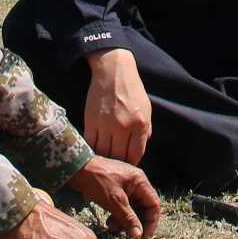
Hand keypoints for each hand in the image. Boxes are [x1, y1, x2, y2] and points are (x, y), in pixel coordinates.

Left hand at [66, 155, 162, 238]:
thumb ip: (128, 218)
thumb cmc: (97, 182)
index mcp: (140, 181)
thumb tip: (139, 235)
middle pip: (143, 207)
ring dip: (124, 220)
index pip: (154, 204)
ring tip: (112, 227)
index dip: (151, 222)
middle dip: (135, 222)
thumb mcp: (114, 202)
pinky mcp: (116, 189)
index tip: (143, 236)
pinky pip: (123, 205)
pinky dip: (118, 215)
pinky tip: (109, 221)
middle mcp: (136, 182)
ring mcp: (126, 185)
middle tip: (126, 235)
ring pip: (132, 208)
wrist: (76, 168)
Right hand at [81, 48, 151, 163]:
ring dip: (104, 159)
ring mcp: (105, 124)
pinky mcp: (91, 121)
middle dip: (117, 165)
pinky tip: (93, 151)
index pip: (135, 155)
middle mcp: (122, 127)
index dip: (131, 164)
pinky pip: (90, 143)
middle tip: (115, 167)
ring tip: (104, 162)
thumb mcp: (146, 110)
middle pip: (118, 157)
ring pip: (103, 153)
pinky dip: (92, 150)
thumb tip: (138, 152)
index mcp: (139, 124)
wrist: (113, 71)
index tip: (128, 166)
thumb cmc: (132, 90)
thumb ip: (144, 132)